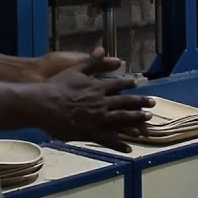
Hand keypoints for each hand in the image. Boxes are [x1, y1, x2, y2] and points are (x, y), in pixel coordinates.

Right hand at [34, 48, 154, 151]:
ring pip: (121, 121)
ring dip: (135, 122)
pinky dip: (120, 144)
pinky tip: (130, 148)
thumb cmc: (57, 86)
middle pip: (125, 103)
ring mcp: (98, 119)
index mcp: (98, 88)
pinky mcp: (91, 133)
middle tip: (152, 104)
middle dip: (140, 104)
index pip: (118, 86)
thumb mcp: (75, 69)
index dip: (128, 84)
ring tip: (147, 124)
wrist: (45, 104)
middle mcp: (102, 103)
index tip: (138, 83)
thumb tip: (102, 49)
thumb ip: (91, 61)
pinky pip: (109, 140)